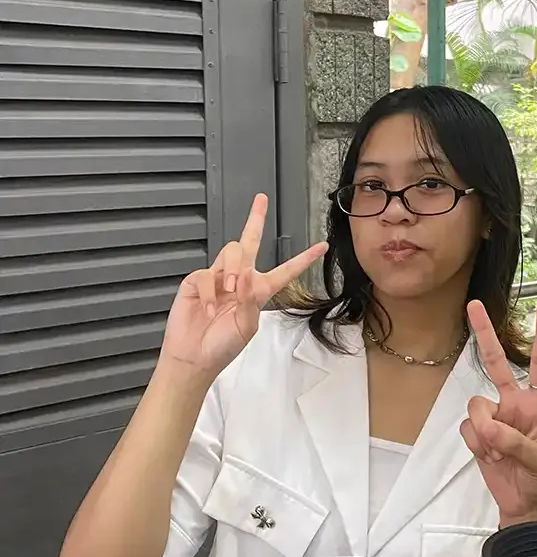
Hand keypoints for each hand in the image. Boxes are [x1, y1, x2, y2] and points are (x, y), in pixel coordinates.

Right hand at [159, 194, 326, 381]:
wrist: (194, 357)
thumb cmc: (223, 346)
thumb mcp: (247, 326)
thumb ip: (250, 300)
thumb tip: (246, 274)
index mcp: (259, 291)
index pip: (285, 271)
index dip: (304, 259)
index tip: (322, 246)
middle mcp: (239, 279)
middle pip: (249, 242)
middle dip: (255, 219)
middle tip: (262, 199)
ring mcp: (218, 278)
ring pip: (231, 252)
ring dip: (233, 268)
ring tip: (230, 290)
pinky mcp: (197, 281)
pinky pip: (207, 274)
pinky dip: (210, 291)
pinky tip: (208, 308)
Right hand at [460, 300, 536, 526]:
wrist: (526, 508)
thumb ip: (514, 440)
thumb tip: (489, 427)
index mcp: (536, 403)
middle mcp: (513, 404)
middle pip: (496, 363)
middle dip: (484, 334)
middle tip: (473, 305)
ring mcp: (493, 418)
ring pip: (475, 406)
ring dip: (484, 431)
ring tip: (499, 453)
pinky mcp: (478, 436)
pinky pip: (467, 429)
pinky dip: (476, 444)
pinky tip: (489, 457)